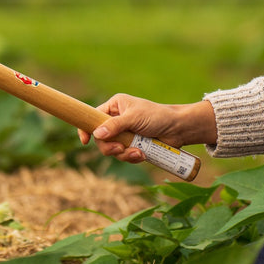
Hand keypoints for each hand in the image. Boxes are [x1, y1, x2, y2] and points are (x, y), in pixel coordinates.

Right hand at [78, 95, 216, 162]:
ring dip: (124, 154)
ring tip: (139, 152)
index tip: (85, 141)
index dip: (86, 128)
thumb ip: (115, 125)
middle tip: (120, 149)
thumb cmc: (157, 116)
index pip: (93, 116)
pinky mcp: (133, 145)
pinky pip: (125, 156)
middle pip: (102, 139)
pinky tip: (143, 155)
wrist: (178, 129)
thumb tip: (97, 134)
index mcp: (115, 106)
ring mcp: (125, 134)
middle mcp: (117, 120)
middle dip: (110, 147)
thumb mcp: (134, 118)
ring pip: (113, 150)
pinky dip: (132, 158)